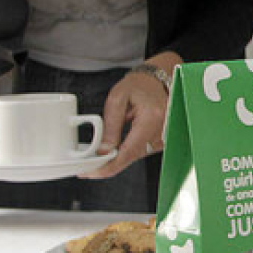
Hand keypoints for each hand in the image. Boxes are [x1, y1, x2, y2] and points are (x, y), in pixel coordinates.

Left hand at [81, 52, 181, 178]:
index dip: (108, 166)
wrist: (155, 81)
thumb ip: (110, 126)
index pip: (128, 152)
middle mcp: (161, 131)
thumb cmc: (138, 85)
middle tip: (88, 162)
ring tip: (103, 149)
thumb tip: (103, 151)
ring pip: (135, 156)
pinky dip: (127, 151)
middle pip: (131, 157)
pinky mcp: (161, 141)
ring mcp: (164, 137)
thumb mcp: (117, 100)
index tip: (91, 172)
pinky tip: (117, 145)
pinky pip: (141, 151)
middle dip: (109, 162)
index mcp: (151, 119)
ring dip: (118, 156)